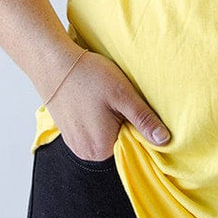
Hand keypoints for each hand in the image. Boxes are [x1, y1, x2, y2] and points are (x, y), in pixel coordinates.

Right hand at [45, 50, 170, 161]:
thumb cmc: (88, 77)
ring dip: (110, 121)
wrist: (53, 64)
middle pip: (118, 141)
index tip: (133, 106)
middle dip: (124, 123)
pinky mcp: (68, 133)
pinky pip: (92, 131)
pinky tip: (94, 101)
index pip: (133, 145)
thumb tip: (164, 140)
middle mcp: (86, 153)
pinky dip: (97, 119)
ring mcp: (75, 144)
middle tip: (118, 99)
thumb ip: (144, 120)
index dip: (139, 126)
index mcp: (101, 149)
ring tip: (105, 99)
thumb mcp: (123, 95)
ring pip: (105, 135)